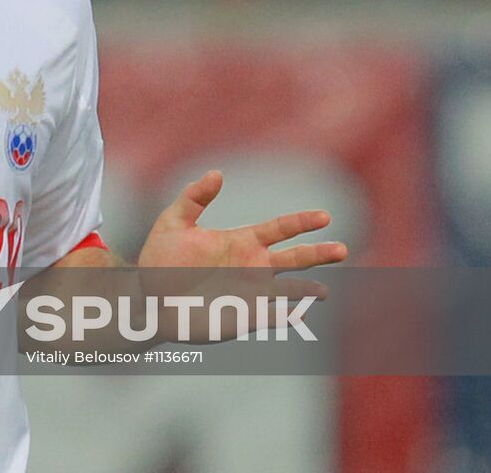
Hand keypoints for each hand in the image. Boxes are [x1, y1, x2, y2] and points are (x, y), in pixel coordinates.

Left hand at [137, 170, 347, 339]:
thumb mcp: (174, 222)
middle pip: (295, 258)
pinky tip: (297, 315)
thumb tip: (216, 173)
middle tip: (342, 249)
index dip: (301, 222)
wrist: (149, 298)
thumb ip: (194, 197)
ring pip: (289, 291)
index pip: (279, 229)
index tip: (324, 216)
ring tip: (322, 291)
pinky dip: (285, 316)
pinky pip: (270, 317)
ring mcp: (251, 293)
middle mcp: (253, 267)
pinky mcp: (243, 317)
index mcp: (241, 242)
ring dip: (306, 291)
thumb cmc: (161, 260)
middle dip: (319, 254)